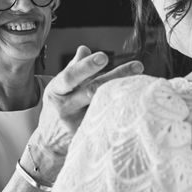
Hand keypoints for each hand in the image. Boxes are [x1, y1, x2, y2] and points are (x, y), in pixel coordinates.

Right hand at [24, 45, 143, 182]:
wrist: (48, 142)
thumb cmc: (59, 107)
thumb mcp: (60, 87)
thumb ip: (74, 68)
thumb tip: (85, 49)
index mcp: (56, 90)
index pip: (70, 76)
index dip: (86, 66)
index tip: (104, 57)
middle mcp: (64, 107)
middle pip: (92, 90)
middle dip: (116, 77)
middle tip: (138, 65)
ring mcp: (75, 125)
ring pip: (103, 107)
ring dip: (125, 95)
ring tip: (144, 84)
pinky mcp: (86, 138)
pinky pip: (107, 123)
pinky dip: (123, 112)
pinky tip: (140, 105)